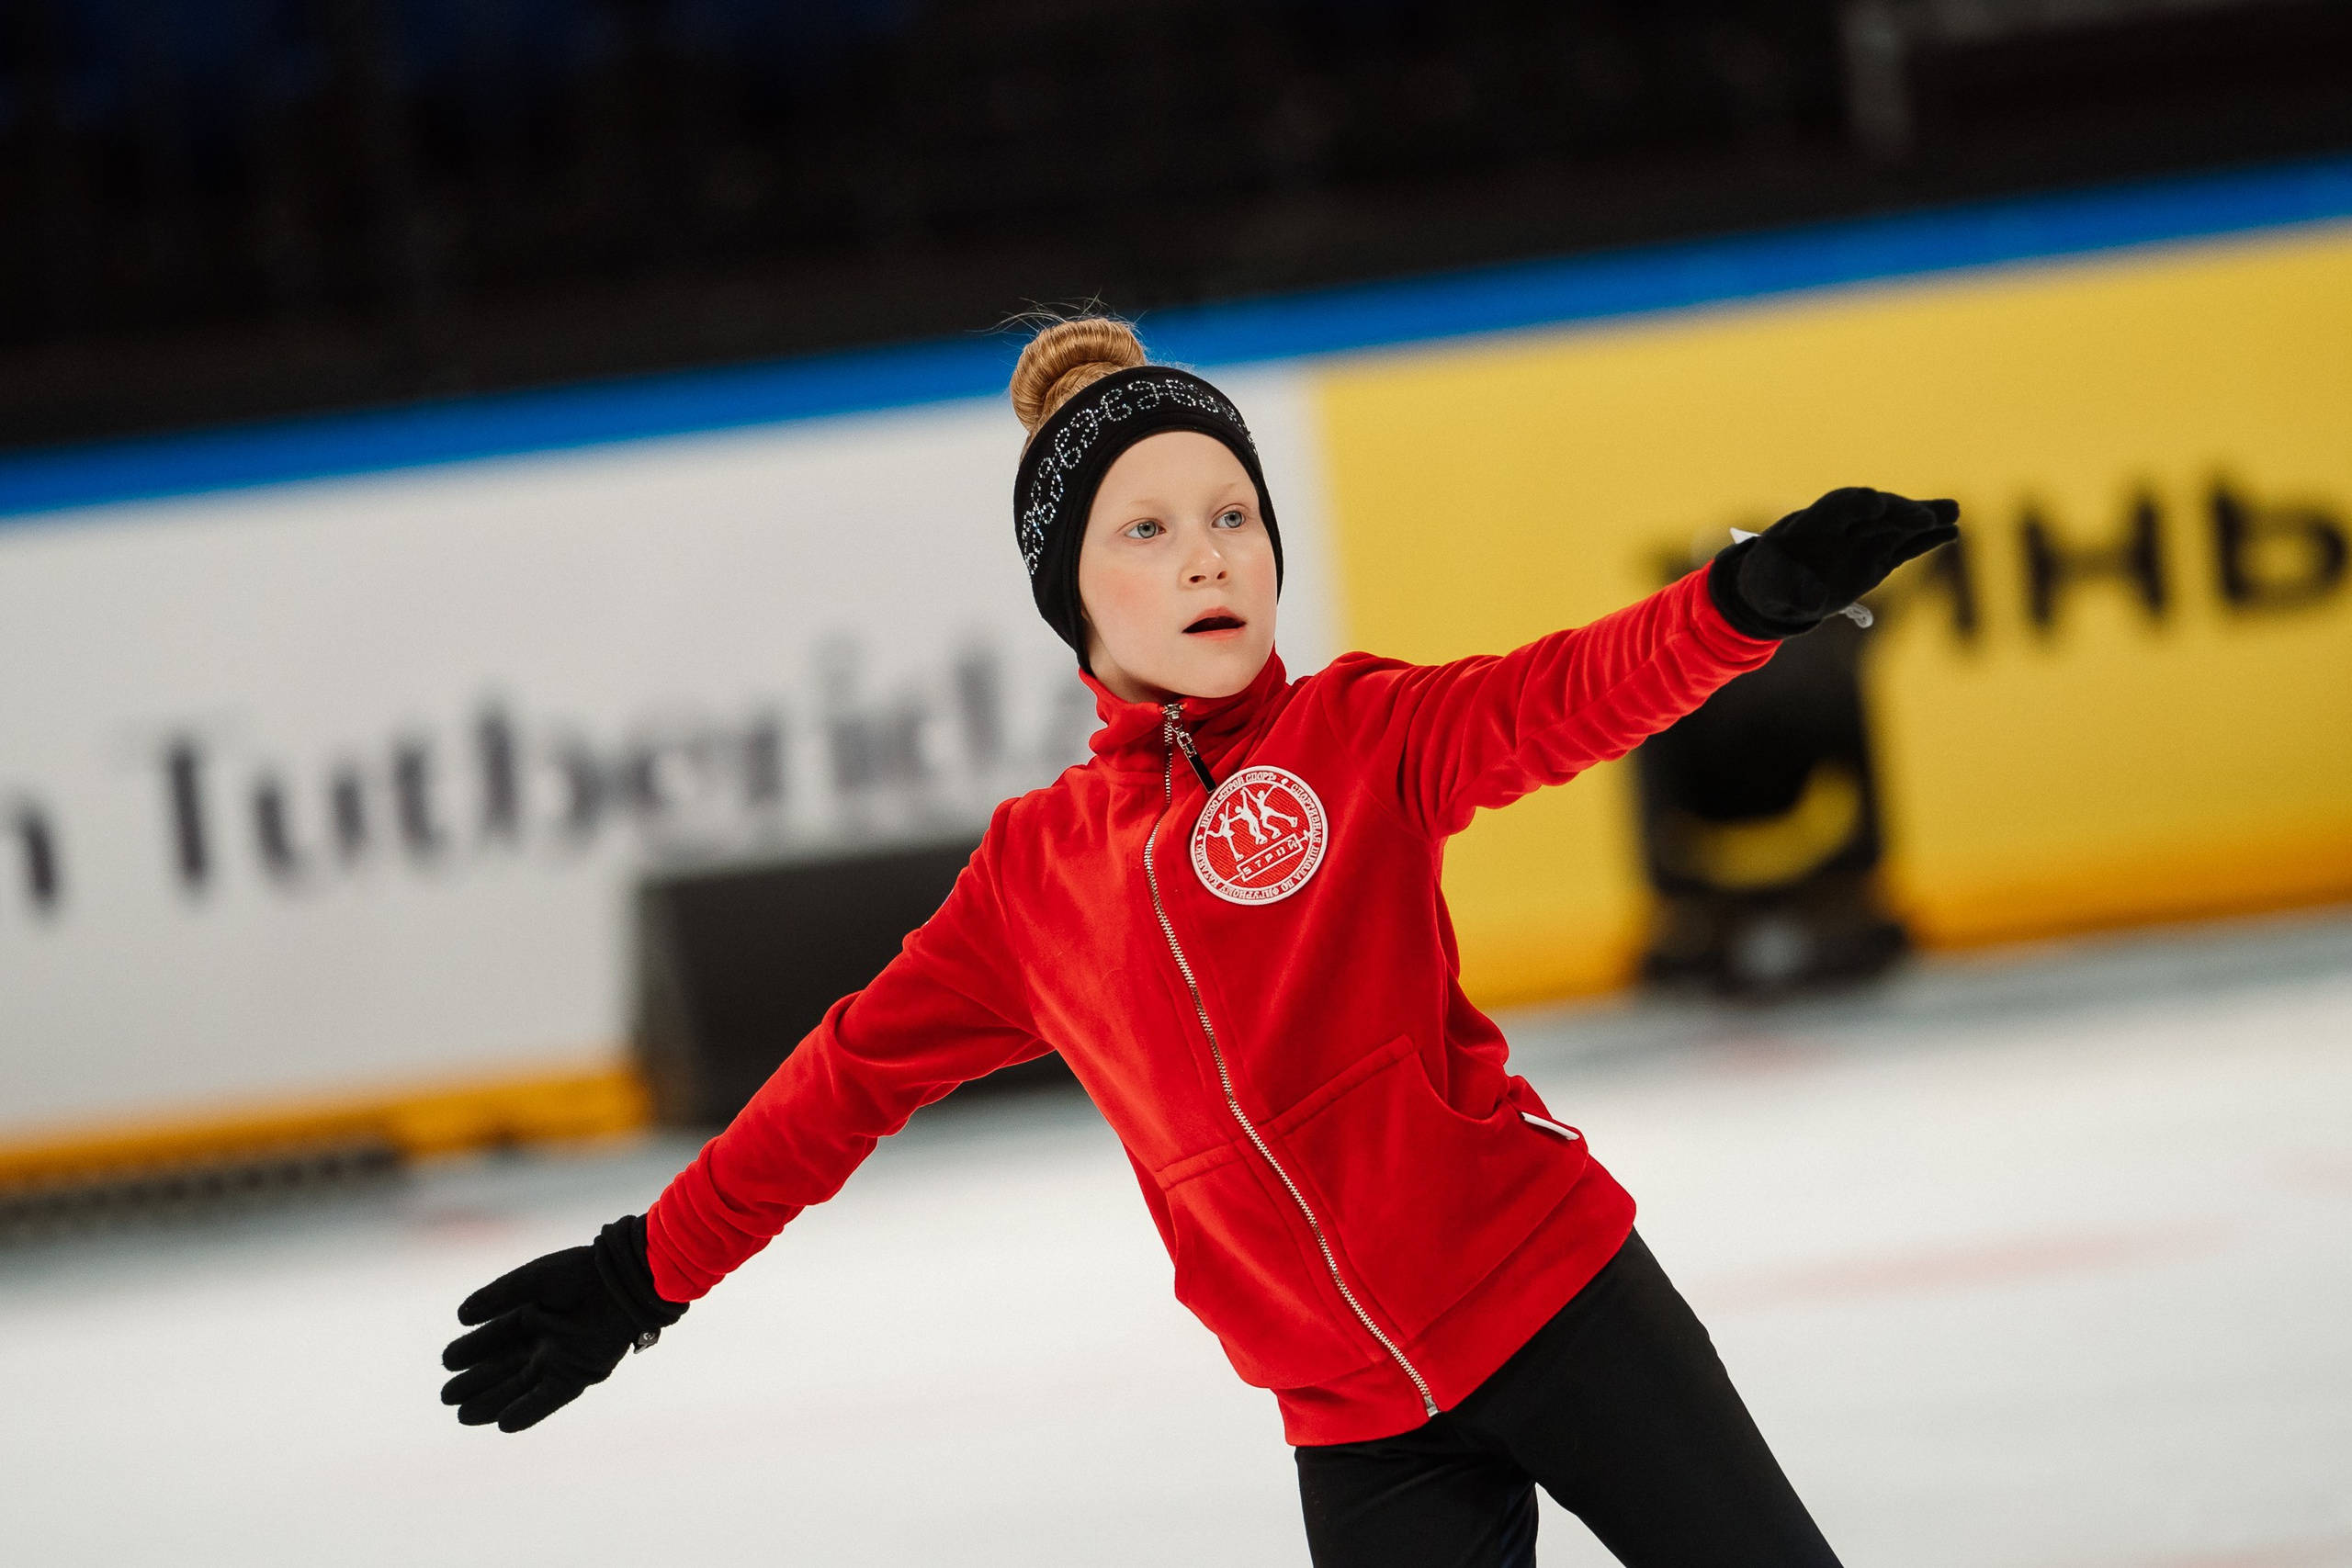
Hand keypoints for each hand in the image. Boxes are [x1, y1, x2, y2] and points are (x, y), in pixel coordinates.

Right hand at [440, 1214, 684, 1432]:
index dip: (470, 1350)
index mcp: (533, 1315)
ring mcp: (561, 1359)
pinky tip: (503, 1424)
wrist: (622, 1280)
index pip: (494, 1338)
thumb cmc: (581, 1272)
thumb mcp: (532, 1280)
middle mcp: (544, 1341)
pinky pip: (549, 1398)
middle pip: (502, 1368)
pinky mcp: (579, 1373)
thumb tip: (460, 1316)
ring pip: (519, 1387)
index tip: (447, 1361)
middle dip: (475, 1383)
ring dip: (491, 1403)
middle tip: (446, 1397)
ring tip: (462, 1415)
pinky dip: (527, 1412)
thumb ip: (498, 1296)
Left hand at [1711, 487, 1960, 637]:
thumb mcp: (1770, 588)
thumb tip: (1815, 600)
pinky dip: (1927, 540)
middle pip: (1875, 512)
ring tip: (1953, 514)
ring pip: (1897, 526)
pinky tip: (1952, 532)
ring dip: (1924, 519)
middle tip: (1926, 517)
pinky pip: (1905, 547)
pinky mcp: (1877, 558)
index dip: (1856, 504)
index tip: (1875, 503)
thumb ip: (1792, 591)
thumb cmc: (1770, 580)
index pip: (1836, 506)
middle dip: (1899, 512)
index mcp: (1811, 524)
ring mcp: (1863, 540)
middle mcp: (1843, 527)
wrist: (1778, 588)